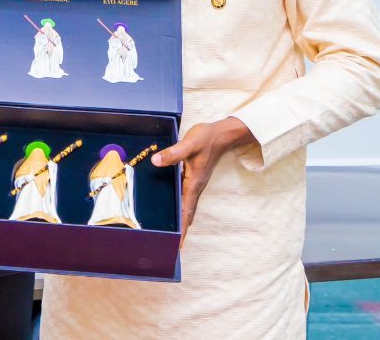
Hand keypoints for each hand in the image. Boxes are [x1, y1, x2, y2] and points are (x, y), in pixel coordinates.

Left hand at [151, 117, 255, 244]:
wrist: (223, 134)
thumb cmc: (207, 139)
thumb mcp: (189, 144)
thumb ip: (173, 153)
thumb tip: (156, 161)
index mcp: (194, 183)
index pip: (186, 211)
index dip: (182, 228)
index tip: (178, 245)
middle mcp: (195, 187)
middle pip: (188, 214)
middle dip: (181, 230)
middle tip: (172, 246)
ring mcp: (196, 183)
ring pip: (187, 206)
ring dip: (181, 220)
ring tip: (173, 233)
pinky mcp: (194, 177)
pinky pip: (186, 197)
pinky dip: (181, 207)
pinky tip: (174, 208)